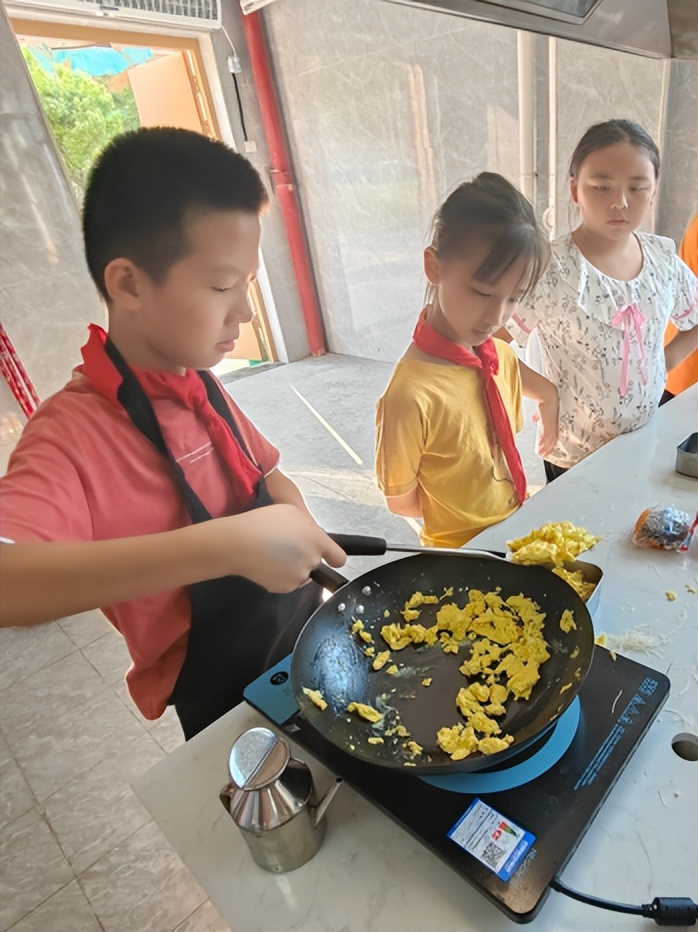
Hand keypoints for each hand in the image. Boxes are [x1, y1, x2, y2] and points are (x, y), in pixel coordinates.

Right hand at [216, 504, 346, 592]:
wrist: (237, 544)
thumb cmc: (262, 522)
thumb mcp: (292, 511)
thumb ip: (309, 526)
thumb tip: (314, 536)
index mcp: (316, 540)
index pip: (339, 557)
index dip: (334, 557)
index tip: (330, 557)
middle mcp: (311, 561)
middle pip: (316, 562)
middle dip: (305, 556)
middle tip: (286, 545)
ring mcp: (298, 577)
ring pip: (302, 573)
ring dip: (293, 566)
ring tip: (273, 553)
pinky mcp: (284, 588)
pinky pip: (288, 582)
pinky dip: (280, 576)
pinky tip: (267, 564)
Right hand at [532, 382, 558, 457]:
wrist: (547, 393)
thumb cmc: (545, 398)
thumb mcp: (541, 410)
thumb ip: (538, 415)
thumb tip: (534, 418)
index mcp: (554, 421)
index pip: (554, 434)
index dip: (551, 442)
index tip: (548, 448)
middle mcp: (554, 424)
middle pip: (553, 439)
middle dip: (549, 447)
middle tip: (545, 454)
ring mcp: (552, 424)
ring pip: (550, 439)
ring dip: (546, 447)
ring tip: (542, 453)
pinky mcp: (548, 423)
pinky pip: (546, 435)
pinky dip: (543, 442)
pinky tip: (540, 447)